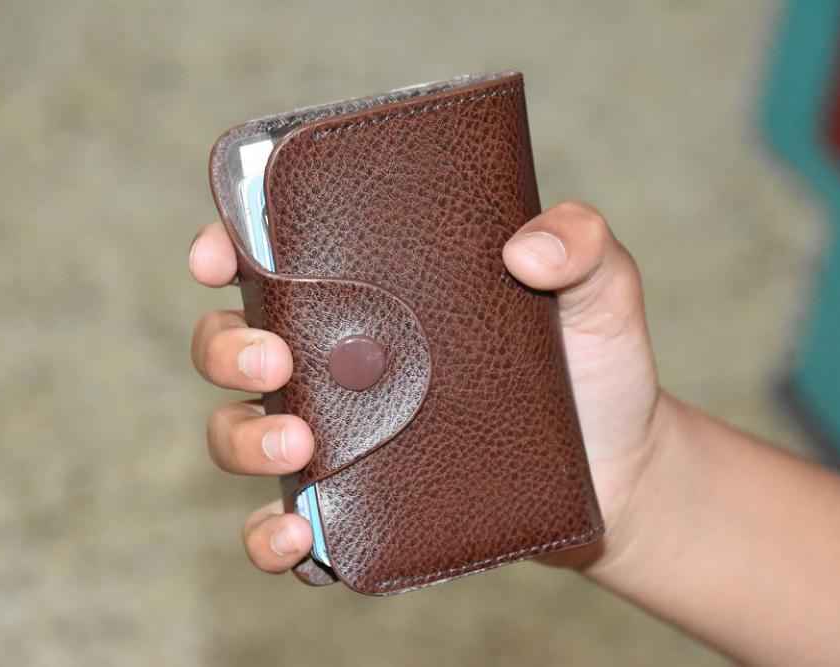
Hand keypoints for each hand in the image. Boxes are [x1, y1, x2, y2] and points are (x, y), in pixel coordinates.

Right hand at [189, 201, 665, 575]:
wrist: (620, 468)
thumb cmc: (596, 367)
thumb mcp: (604, 291)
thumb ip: (583, 245)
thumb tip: (525, 249)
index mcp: (377, 290)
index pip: (276, 256)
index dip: (226, 246)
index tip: (219, 257)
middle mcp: (343, 360)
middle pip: (234, 343)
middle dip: (229, 348)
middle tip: (279, 359)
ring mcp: (345, 435)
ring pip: (241, 432)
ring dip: (244, 439)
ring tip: (301, 448)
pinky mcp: (358, 506)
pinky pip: (286, 525)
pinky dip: (269, 537)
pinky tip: (297, 536)